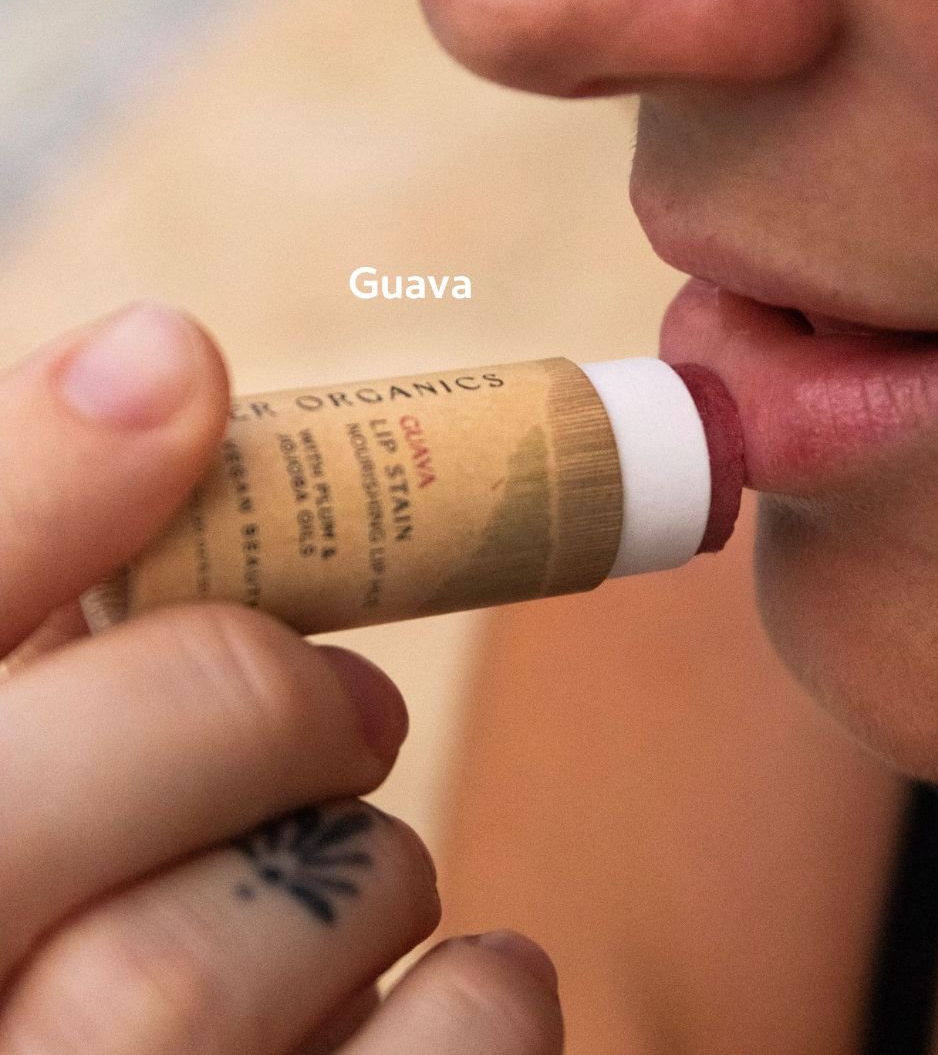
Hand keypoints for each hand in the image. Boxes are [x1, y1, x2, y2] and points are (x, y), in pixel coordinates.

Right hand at [0, 304, 562, 1053]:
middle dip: (278, 690)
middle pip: (168, 737)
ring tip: (349, 888)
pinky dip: (485, 995)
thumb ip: (47, 574)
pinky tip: (446, 989)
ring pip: (287, 921)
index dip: (47, 482)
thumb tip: (162, 357)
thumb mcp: (24, 743)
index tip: (180, 371)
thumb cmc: (77, 909)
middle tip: (343, 709)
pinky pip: (451, 1047)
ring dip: (374, 865)